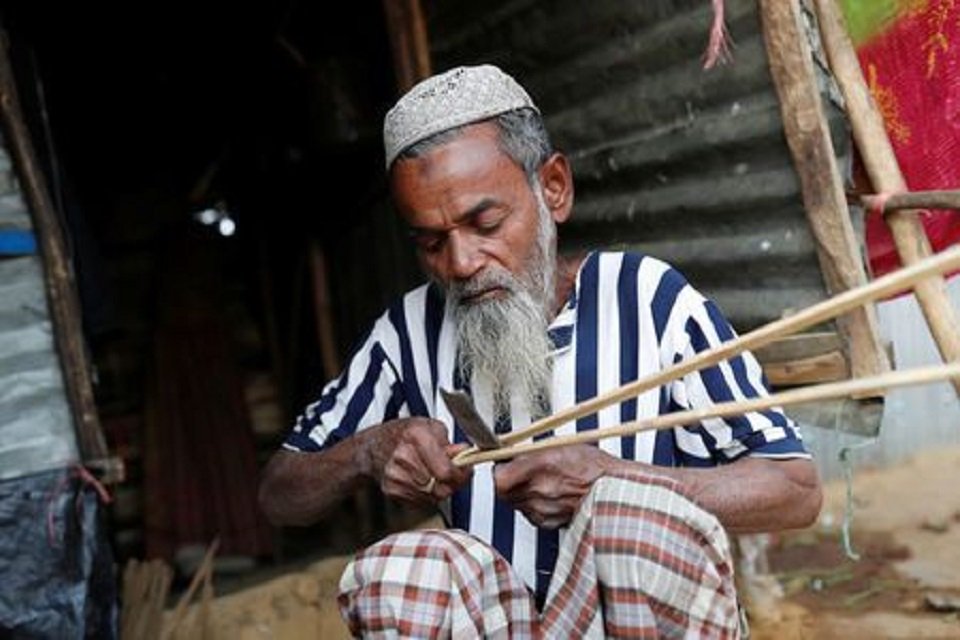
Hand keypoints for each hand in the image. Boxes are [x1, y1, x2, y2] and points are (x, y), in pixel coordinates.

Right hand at [364, 417, 471, 503]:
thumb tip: (464, 453)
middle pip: (441, 488)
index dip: (460, 473)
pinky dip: (427, 493)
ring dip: (439, 488)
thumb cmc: (402, 434)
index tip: (465, 469)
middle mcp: (404, 457)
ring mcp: (396, 476)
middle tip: (452, 472)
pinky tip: (422, 479)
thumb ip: (450, 442)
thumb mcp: (430, 426)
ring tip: (434, 473)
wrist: (373, 446)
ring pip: (433, 497)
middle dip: (452, 483)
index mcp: (416, 436)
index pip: (446, 471)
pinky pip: (421, 501)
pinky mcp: (391, 490)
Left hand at [493, 445, 613, 528]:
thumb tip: (512, 453)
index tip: (502, 464)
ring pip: (515, 503)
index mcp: (538, 468)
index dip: (499, 470)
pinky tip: (549, 496)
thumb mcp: (559, 447)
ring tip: (540, 483)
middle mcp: (537, 491)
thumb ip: (531, 453)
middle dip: (507, 482)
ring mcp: (541, 510)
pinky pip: (529, 514)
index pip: (498, 476)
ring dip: (520, 494)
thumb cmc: (593, 468)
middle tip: (519, 473)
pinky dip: (534, 506)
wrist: (614, 493)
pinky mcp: (547, 523)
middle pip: (503, 491)